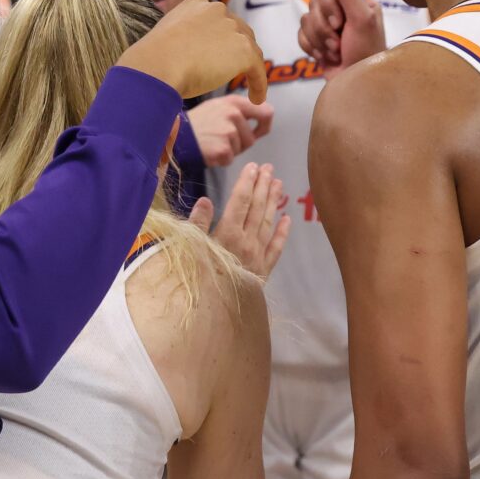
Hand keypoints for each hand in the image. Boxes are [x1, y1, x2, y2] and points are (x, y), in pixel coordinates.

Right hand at [119, 0, 267, 101]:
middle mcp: (216, 10)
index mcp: (196, 3)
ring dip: (251, 68)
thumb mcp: (166, 39)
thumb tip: (186, 56)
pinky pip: (257, 68)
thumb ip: (182, 39)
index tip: (221, 53)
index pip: (218, 19)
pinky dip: (259, 84)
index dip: (222, 37)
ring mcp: (231, 28)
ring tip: (252, 89)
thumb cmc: (153, 60)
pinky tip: (256, 98)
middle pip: (238, 31)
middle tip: (238, 71)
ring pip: (249, 49)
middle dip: (239, 50)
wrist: (156, 66)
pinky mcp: (242, 49)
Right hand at [186, 93, 273, 164]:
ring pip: (241, 149)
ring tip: (212, 143)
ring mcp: (229, 131)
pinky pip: (230, 159)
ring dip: (230, 151)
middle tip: (222, 141)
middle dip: (240, 143)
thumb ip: (240, 110)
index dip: (264, 125)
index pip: (266, 112)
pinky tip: (208, 150)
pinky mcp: (224, 149)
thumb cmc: (196, 123)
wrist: (175, 136)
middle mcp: (233, 114)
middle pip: (251, 138)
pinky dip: (221, 159)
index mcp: (234, 102)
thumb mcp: (218, 106)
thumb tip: (265, 116)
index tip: (259, 131)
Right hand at [189, 161, 291, 276]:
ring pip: (268, 222)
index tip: (253, 166)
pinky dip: (282, 232)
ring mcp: (258, 255)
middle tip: (269, 168)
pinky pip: (276, 247)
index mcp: (227, 234)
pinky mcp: (264, 270)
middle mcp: (247, 241)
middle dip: (263, 186)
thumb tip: (205, 200)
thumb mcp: (192, 250)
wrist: (217, 311)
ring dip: (274, 201)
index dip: (247, 182)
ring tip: (278, 183)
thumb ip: (198, 225)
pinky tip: (287, 219)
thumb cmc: (199, 279)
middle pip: (257, 208)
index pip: (240, 201)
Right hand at [304, 0, 385, 70]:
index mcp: (356, 0)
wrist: (359, 86)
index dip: (329, 7)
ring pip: (305, 20)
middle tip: (339, 43)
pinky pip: (300, 35)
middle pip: (314, 4)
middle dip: (323, 28)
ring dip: (318, 40)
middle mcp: (342, 10)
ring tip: (335, 53)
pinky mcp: (318, 42)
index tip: (341, 24)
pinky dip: (310, 47)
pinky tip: (324, 57)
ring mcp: (329, 27)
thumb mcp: (361, 18)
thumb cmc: (367, 53)